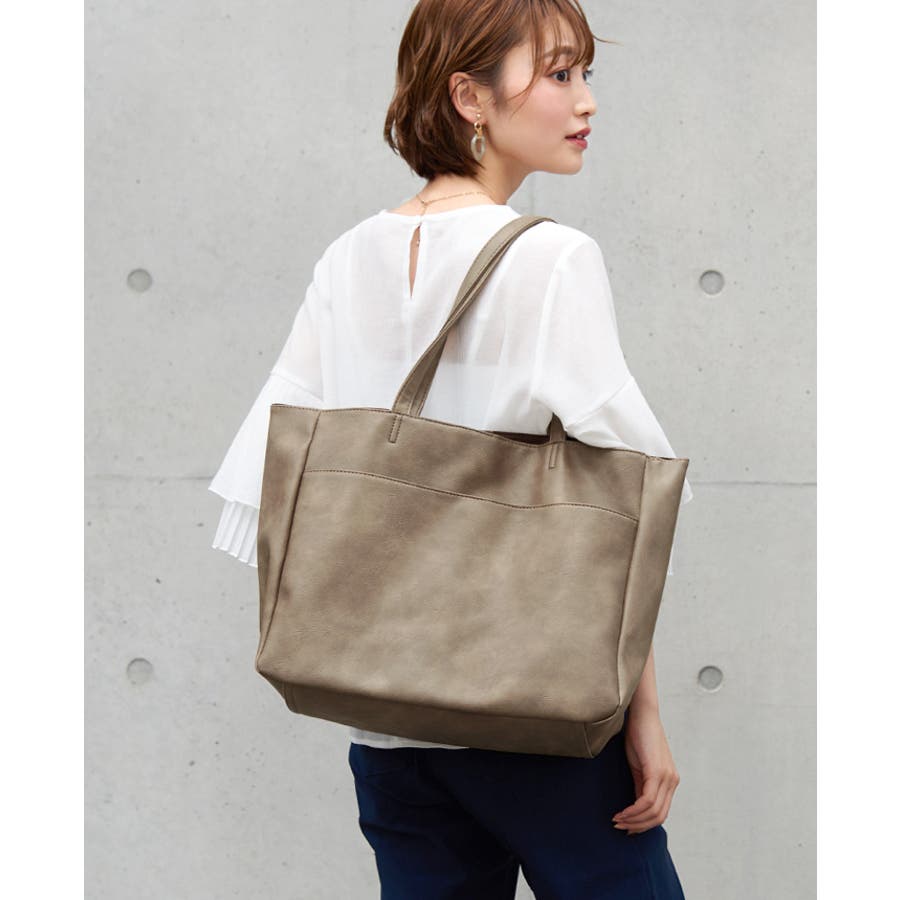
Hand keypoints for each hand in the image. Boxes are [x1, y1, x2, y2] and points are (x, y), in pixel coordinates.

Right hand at [611, 706, 680, 835]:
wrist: (641, 713)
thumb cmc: (638, 735)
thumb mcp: (640, 765)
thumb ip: (641, 785)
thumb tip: (635, 807)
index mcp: (670, 780)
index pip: (661, 813)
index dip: (644, 825)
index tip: (627, 828)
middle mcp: (672, 781)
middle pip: (659, 817)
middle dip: (638, 826)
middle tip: (620, 827)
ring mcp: (667, 777)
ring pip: (653, 812)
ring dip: (633, 820)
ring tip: (617, 820)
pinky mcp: (657, 771)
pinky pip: (647, 800)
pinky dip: (633, 810)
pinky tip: (621, 811)